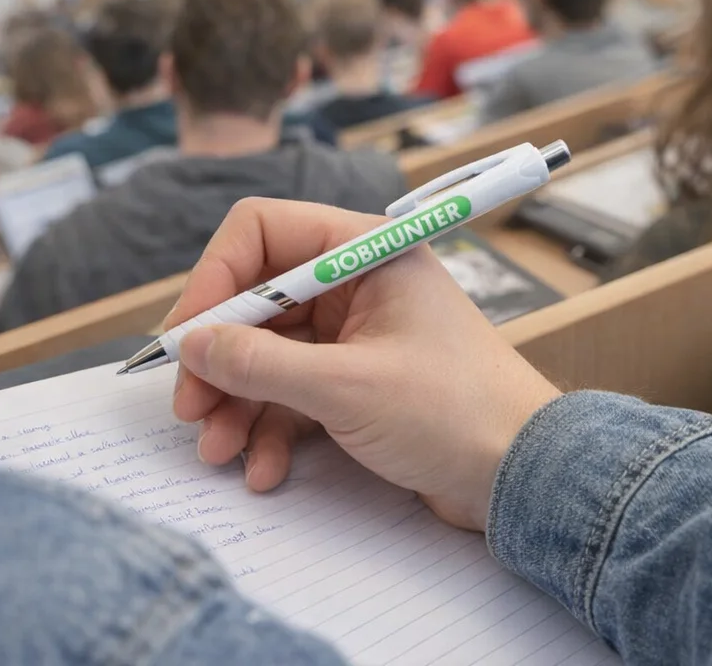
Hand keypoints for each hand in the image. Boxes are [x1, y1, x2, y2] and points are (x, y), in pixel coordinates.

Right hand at [168, 198, 559, 531]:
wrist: (525, 479)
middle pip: (255, 299)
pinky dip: (269, 426)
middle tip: (189, 405)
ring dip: (236, 400)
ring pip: (266, 350)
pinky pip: (290, 389)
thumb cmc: (455, 412)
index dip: (214, 277)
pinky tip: (262, 468)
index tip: (186, 336)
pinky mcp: (352, 376)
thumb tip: (191, 345)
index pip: (261, 231)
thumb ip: (260, 364)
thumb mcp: (345, 387)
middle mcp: (351, 280)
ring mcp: (351, 330)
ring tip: (217, 450)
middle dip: (219, 356)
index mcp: (361, 250)